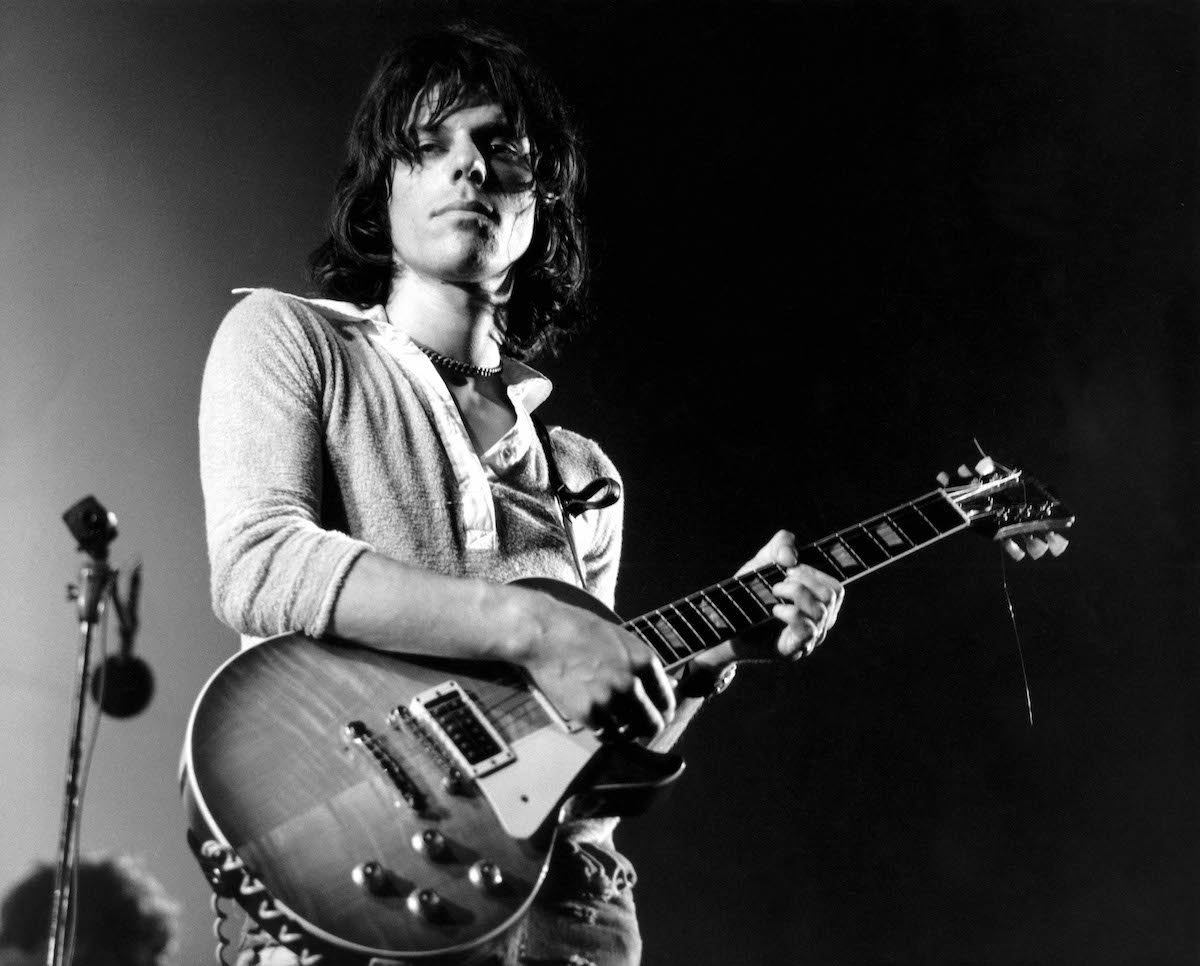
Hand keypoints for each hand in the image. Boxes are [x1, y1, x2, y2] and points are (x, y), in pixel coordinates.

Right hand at [516, 592, 675, 739]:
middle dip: (648, 728)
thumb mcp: (621, 640)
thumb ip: (646, 664)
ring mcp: (609, 699)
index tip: (658, 716)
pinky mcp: (588, 713)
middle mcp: (631, 682)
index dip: (663, 711)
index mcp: (644, 661)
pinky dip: (603, 733)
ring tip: (617, 725)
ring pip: (629, 732)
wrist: (544, 634)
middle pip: (652, 722)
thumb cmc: (581, 631)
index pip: (666, 700)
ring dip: (625, 732)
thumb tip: (671, 683)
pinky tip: (598, 722)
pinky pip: (604, 734)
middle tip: (640, 729)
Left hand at [695, 530, 844, 671]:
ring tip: (773, 591)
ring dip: (796, 593)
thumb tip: (791, 556)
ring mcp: (808, 639)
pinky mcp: (792, 650)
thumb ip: (781, 546)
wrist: (725, 623)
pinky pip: (807, 631)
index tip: (790, 568)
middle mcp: (819, 622)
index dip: (814, 573)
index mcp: (818, 603)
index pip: (835, 588)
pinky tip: (774, 609)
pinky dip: (791, 614)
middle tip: (778, 581)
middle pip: (831, 596)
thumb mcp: (763, 562)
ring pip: (821, 612)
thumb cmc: (750, 594)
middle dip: (804, 580)